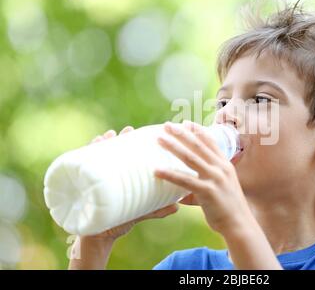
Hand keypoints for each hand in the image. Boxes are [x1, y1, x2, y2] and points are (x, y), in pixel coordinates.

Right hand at [86, 126, 178, 240]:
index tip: (144, 133)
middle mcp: (108, 175)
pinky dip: (85, 154)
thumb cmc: (119, 222)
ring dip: (103, 142)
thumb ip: (157, 210)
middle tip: (128, 130)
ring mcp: (94, 179)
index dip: (134, 142)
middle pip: (113, 151)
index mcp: (122, 178)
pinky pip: (81, 167)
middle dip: (120, 138)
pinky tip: (92, 144)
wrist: (98, 239)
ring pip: (97, 155)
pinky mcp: (82, 186)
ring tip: (109, 135)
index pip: (128, 156)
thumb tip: (178, 207)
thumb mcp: (139, 213)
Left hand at [154, 121, 253, 235]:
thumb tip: (180, 193)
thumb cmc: (227, 209)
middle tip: (166, 125)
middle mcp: (221, 168)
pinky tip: (157, 171)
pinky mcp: (208, 191)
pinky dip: (170, 174)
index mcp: (225, 164)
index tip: (185, 122)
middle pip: (198, 145)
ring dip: (173, 147)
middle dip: (181, 133)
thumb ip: (201, 186)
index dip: (197, 130)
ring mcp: (215, 178)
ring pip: (190, 158)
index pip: (210, 141)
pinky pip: (185, 180)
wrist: (240, 224)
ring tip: (159, 140)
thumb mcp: (219, 190)